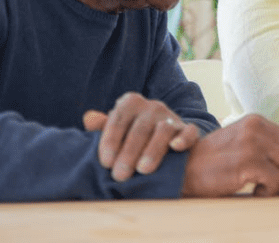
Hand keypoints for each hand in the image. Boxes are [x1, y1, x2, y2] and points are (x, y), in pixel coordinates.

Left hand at [83, 92, 200, 181]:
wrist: (161, 141)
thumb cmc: (130, 138)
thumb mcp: (115, 131)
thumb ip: (102, 127)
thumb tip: (88, 119)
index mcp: (131, 103)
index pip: (118, 119)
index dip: (110, 141)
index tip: (105, 163)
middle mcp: (152, 107)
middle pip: (140, 128)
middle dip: (128, 153)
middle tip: (120, 175)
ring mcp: (172, 117)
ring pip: (163, 130)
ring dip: (152, 150)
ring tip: (143, 170)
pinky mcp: (188, 130)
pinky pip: (189, 132)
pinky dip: (184, 139)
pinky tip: (175, 148)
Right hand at [180, 114, 278, 196]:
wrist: (184, 168)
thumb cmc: (214, 161)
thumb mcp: (241, 142)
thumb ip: (265, 144)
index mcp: (257, 121)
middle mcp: (257, 128)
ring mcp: (252, 144)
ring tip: (268, 189)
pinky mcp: (247, 162)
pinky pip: (276, 180)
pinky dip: (270, 191)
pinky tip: (256, 192)